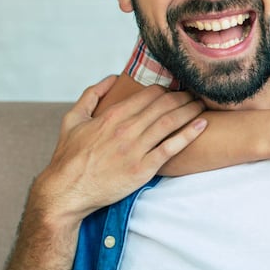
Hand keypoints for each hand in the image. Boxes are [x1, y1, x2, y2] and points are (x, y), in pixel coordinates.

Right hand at [30, 77, 206, 226]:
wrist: (67, 191)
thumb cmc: (69, 156)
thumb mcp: (72, 120)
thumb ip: (91, 95)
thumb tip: (111, 78)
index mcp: (112, 116)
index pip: (148, 95)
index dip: (166, 89)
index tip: (176, 88)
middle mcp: (126, 130)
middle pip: (164, 105)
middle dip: (183, 96)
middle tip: (196, 92)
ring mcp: (136, 149)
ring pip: (170, 122)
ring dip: (190, 110)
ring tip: (202, 104)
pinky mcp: (143, 168)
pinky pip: (172, 148)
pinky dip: (189, 134)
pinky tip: (202, 124)